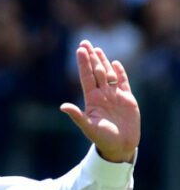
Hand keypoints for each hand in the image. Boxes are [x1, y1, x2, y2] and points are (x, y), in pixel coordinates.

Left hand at [60, 40, 139, 162]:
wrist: (120, 146)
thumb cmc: (102, 138)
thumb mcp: (88, 127)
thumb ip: (76, 116)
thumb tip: (63, 106)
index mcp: (91, 100)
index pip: (86, 77)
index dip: (83, 63)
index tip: (79, 50)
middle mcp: (102, 95)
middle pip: (96, 72)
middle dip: (91, 58)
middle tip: (85, 43)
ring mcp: (114, 96)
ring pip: (108, 74)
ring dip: (103, 62)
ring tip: (97, 49)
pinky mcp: (127, 99)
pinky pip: (123, 82)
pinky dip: (120, 73)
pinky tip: (115, 63)